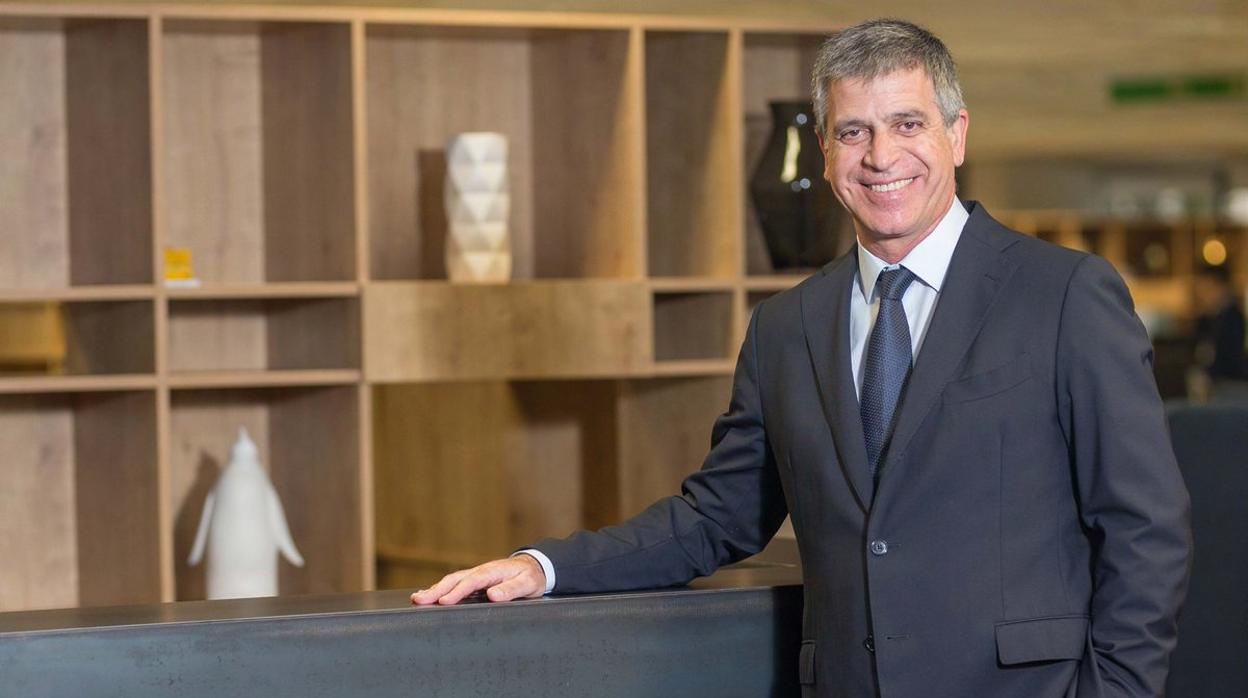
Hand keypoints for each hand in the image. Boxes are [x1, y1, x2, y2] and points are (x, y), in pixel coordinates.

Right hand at [410, 554, 546, 605]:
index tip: (444, 601)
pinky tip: (431, 596)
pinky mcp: (475, 580)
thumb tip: (493, 594)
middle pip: (456, 579)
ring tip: (417, 598)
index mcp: (493, 571)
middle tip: (419, 599)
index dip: (458, 592)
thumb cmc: (531, 577)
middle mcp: (482, 571)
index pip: (472, 582)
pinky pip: (456, 583)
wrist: (535, 567)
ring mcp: (477, 574)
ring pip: (453, 580)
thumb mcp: (528, 584)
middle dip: (437, 590)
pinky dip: (442, 589)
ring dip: (435, 589)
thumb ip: (512, 589)